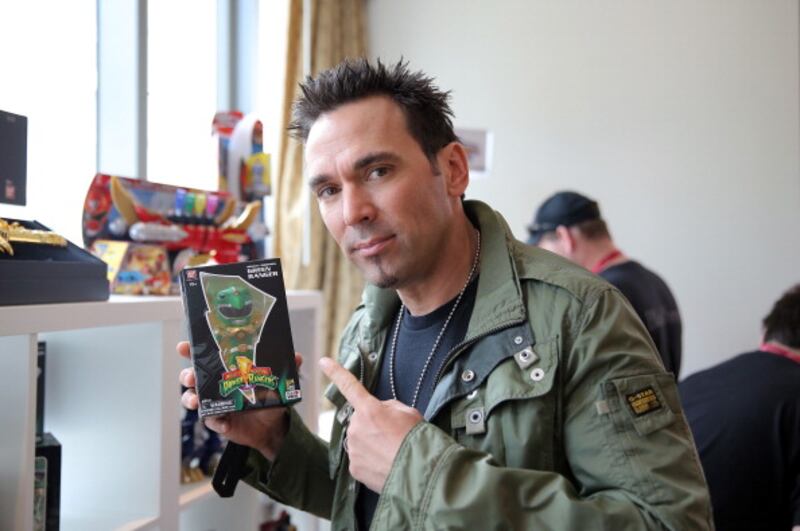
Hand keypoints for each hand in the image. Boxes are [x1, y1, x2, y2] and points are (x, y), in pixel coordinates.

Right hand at [177, 341, 302, 460]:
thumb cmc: (270, 397)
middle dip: (187, 374)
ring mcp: (214, 403)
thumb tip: (298, 356)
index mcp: (226, 369)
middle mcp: (216, 384)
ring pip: (192, 398)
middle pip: (192, 376)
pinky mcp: (218, 420)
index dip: (191, 350)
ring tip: (196, 401)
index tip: (184, 346)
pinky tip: (223, 423)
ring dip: (190, 398)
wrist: (273, 426)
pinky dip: (214, 421)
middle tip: (191, 377)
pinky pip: (210, 420)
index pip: (205, 356)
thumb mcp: (279, 381)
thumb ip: (288, 368)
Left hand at [320, 357, 422, 492]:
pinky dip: (371, 461)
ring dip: (371, 444)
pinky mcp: (354, 468)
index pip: (349, 385)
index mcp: (370, 409)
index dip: (335, 372)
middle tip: (391, 436)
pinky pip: (360, 459)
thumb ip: (389, 407)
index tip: (324, 362)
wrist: (419, 471)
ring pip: (359, 441)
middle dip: (372, 425)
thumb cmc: (416, 439)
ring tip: (390, 452)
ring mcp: (353, 448)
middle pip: (360, 421)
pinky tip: (384, 464)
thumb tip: (380, 411)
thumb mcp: (408, 412)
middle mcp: (356, 427)